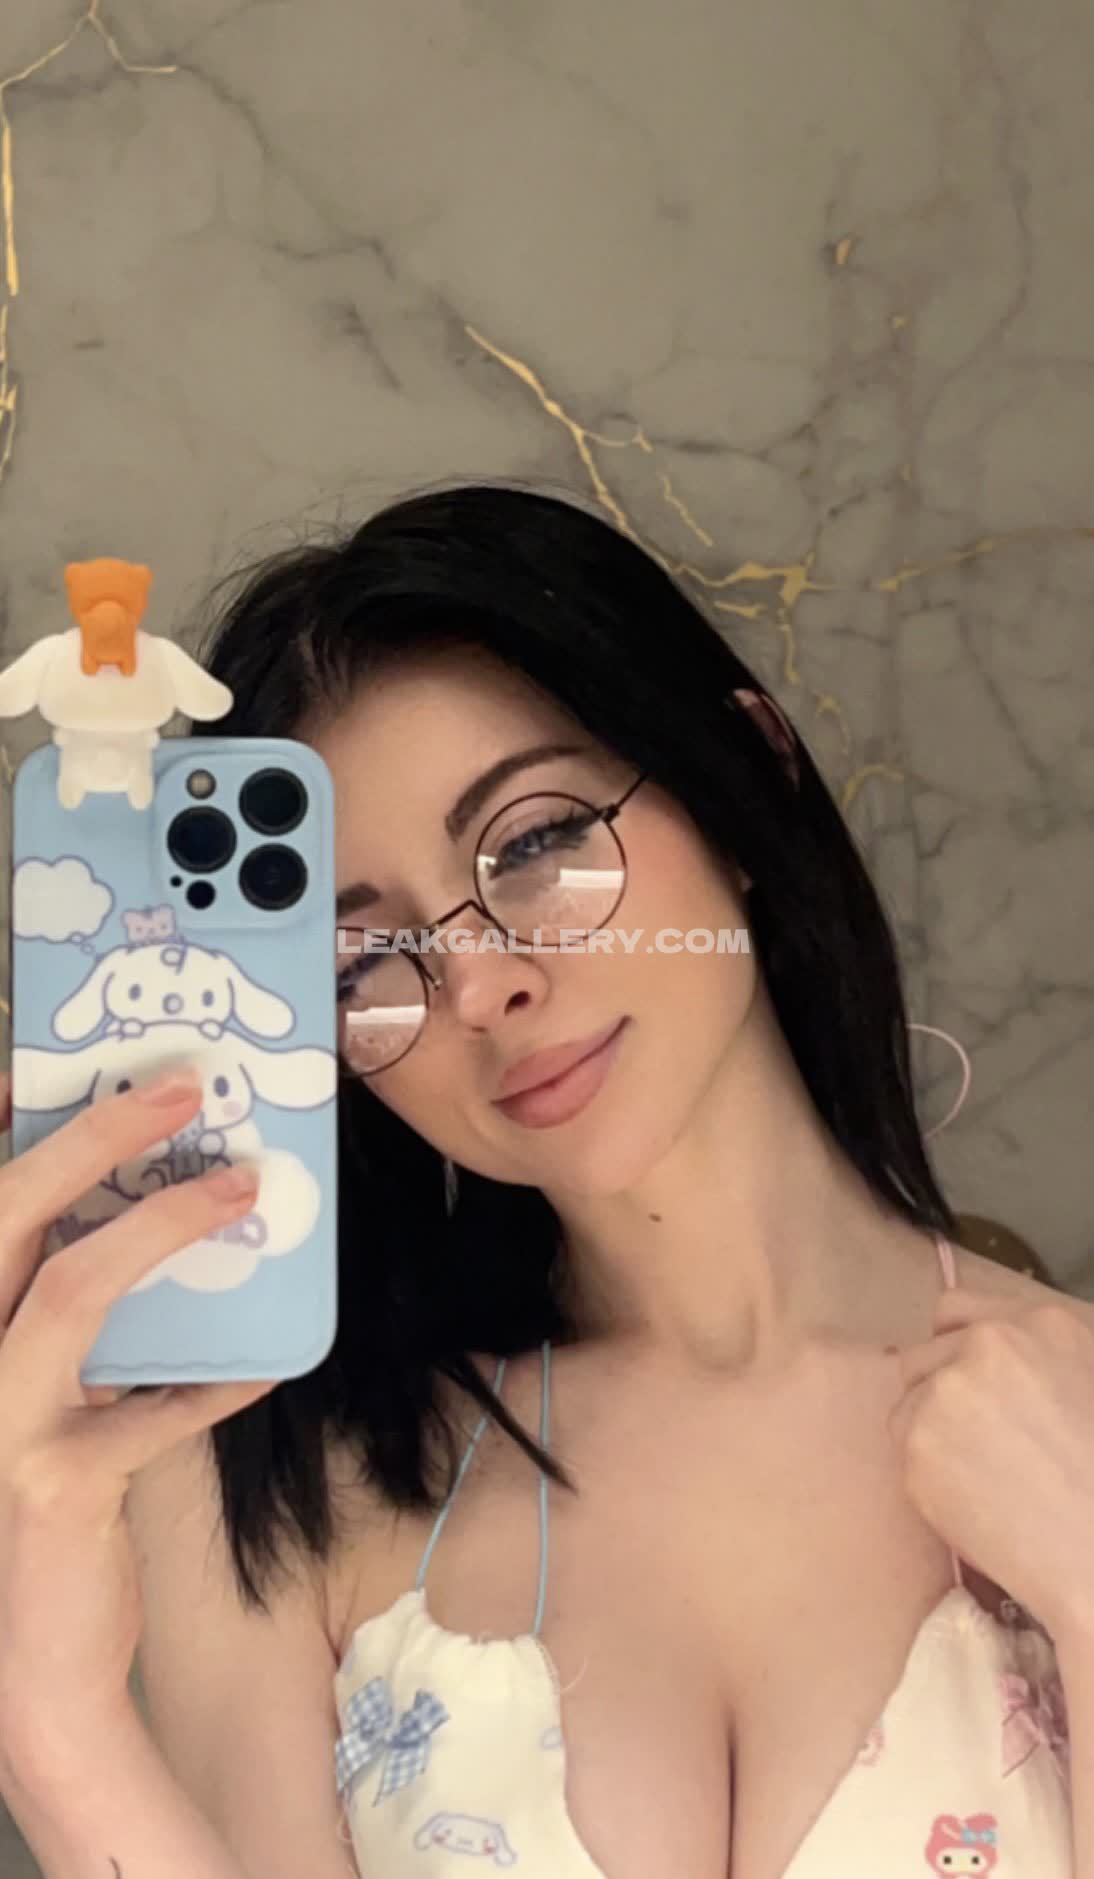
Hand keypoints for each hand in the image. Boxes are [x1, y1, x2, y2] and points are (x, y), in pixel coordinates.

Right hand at [0, 1067, 276, 1758]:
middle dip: (92, 1138)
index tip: (41, 1062)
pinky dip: (216, 1382)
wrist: (32, 1665)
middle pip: (5, 1216)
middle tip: (182, 1084)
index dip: (3, 1130)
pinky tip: (269, 1362)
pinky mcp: (52, 1486)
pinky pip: (151, 1415)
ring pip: (71, 1292)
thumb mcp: (42, 1394)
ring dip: (162, 1228)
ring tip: (240, 1188)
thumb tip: (160, 1212)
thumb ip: (72, 1316)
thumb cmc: (46, 1505)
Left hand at [887, 1282, 1093, 1643]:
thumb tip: (994, 1364)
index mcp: (1042, 1323)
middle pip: (924, 1356)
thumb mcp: (1088, 1380)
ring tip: (984, 1480)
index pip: (957, 1308)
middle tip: (975, 1444)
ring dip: (931, 1435)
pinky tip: (973, 1502)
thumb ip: (1038, 1356)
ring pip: (909, 1403)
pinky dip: (928, 1476)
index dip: (952, 1347)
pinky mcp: (918, 1440)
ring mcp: (949, 1388)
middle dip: (939, 1395)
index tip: (958, 1377)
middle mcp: (990, 1344)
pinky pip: (904, 1449)